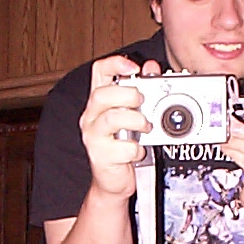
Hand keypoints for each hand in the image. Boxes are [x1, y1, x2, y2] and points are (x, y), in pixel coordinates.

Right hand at [79, 55, 161, 198]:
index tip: (133, 66)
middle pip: (102, 94)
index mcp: (99, 102)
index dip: (115, 63)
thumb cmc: (122, 146)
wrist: (113, 180)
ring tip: (145, 128)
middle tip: (142, 102)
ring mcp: (93, 136)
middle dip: (128, 95)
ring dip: (135, 121)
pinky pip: (122, 147)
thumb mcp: (133, 115)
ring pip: (112, 118)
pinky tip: (138, 151)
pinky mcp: (100, 155)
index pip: (99, 72)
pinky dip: (136, 148)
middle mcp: (92, 116)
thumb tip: (151, 68)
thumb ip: (141, 90)